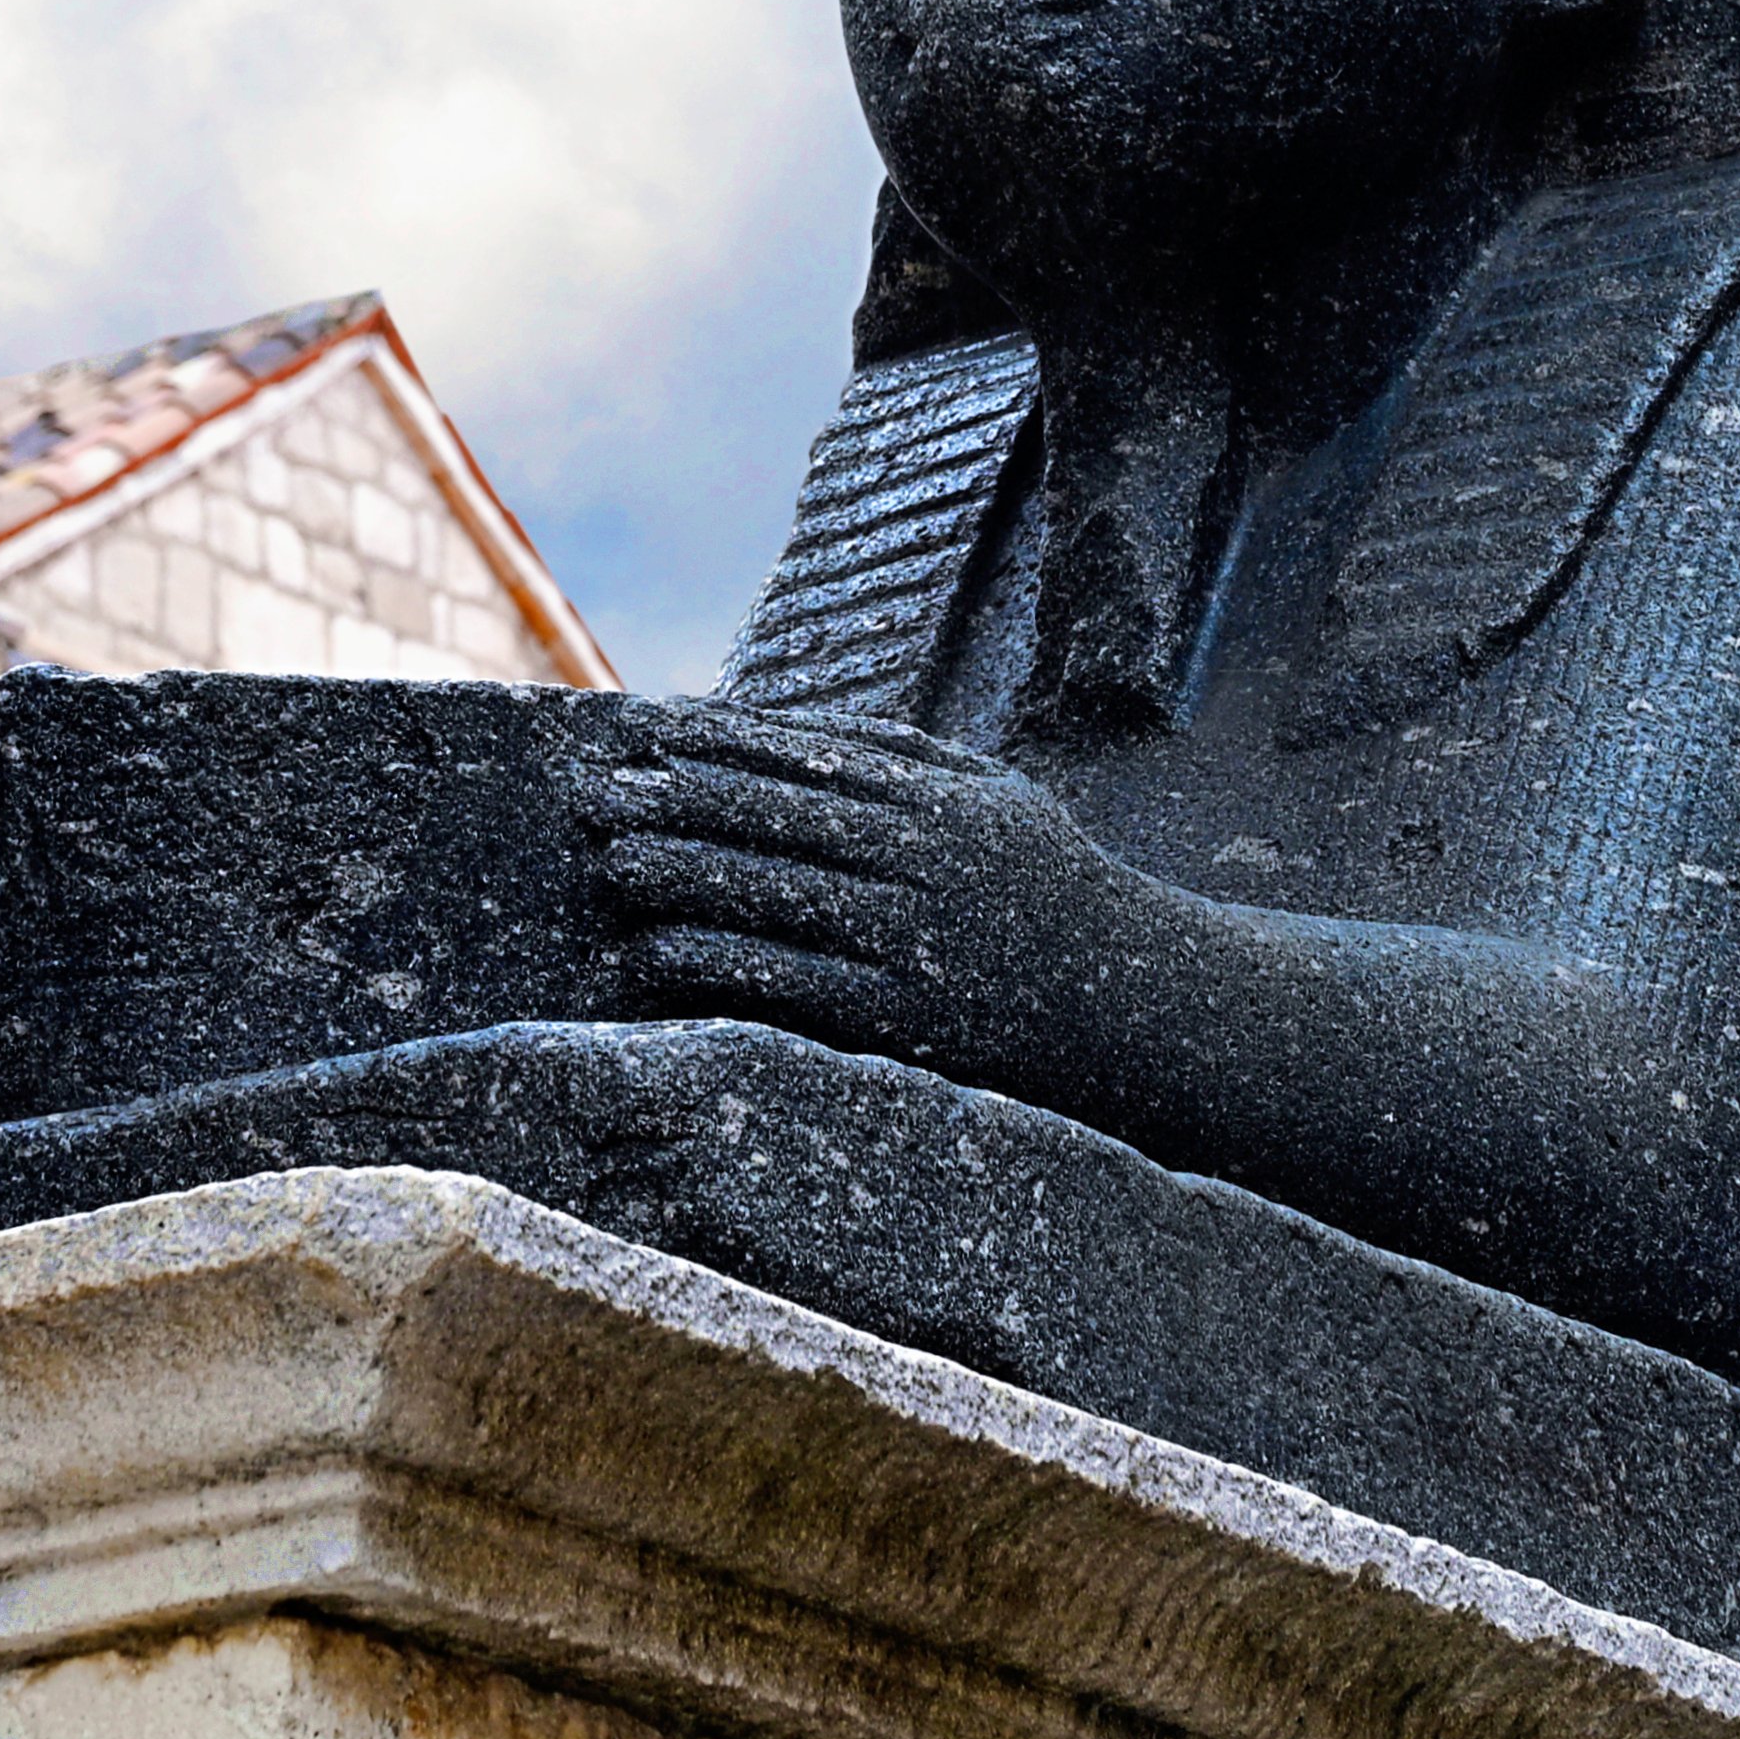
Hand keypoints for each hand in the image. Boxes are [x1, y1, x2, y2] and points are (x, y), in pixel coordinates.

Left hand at [572, 700, 1183, 1081]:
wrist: (1144, 1004)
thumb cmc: (1056, 890)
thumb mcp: (1001, 796)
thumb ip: (911, 754)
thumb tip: (803, 720)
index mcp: (942, 800)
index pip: (808, 759)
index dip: (721, 743)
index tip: (649, 731)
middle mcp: (923, 861)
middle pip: (777, 820)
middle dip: (679, 799)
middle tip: (596, 791)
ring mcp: (913, 940)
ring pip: (774, 895)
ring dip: (682, 873)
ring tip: (608, 858)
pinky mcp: (903, 1019)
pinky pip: (791, 984)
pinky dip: (719, 963)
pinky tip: (658, 951)